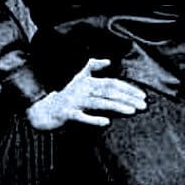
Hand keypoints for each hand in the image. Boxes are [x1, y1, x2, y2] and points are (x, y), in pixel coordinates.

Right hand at [25, 58, 146, 129]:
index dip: (128, 89)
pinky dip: (93, 119)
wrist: (40, 109)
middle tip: (143, 105)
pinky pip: (81, 117)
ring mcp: (73, 101)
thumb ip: (92, 67)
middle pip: (109, 92)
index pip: (112, 83)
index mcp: (87, 82)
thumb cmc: (62, 94)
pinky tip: (106, 123)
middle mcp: (82, 89)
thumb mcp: (77, 78)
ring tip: (132, 111)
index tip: (143, 96)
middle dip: (128, 98)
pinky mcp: (65, 114)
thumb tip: (109, 60)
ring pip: (98, 103)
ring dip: (116, 107)